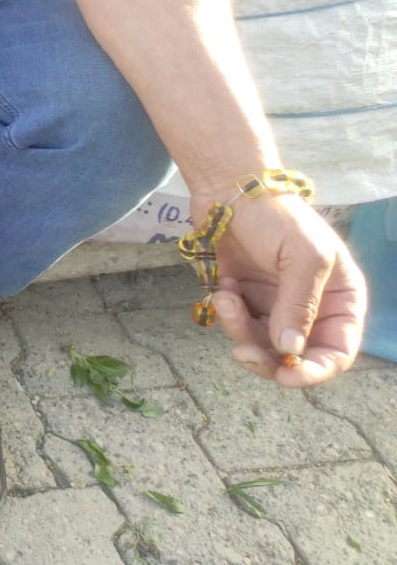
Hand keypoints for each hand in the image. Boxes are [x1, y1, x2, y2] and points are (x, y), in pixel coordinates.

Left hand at [203, 193, 364, 386]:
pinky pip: (237, 325)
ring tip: (226, 297)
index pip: (337, 351)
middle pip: (296, 357)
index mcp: (340, 299)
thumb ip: (299, 305)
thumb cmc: (277, 215)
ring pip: (262, 344)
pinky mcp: (245, 299)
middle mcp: (311, 308)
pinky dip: (227, 313)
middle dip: (269, 360)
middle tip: (242, 353)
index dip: (315, 371)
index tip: (287, 377)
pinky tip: (223, 287)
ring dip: (240, 330)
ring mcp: (276, 305)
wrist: (228, 187)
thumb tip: (291, 351)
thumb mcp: (303, 256)